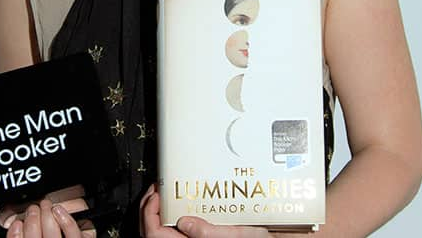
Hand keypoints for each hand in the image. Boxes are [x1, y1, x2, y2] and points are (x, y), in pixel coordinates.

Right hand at [0, 186, 94, 237]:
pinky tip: (59, 212)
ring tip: (45, 206)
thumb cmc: (37, 235)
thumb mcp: (7, 236)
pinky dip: (67, 220)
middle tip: (32, 209)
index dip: (15, 235)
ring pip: (53, 234)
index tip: (15, 224)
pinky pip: (75, 235)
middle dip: (32, 220)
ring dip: (47, 216)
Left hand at [140, 185, 270, 237]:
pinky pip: (172, 232)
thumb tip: (184, 222)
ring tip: (162, 194)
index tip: (157, 193)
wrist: (273, 237)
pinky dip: (168, 217)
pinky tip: (175, 204)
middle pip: (152, 234)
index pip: (155, 235)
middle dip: (148, 209)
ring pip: (159, 233)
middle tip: (155, 189)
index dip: (149, 213)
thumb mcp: (240, 234)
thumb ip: (211, 232)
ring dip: (157, 213)